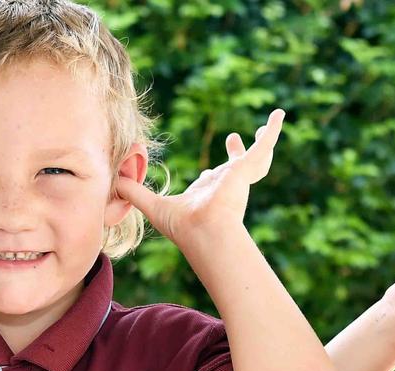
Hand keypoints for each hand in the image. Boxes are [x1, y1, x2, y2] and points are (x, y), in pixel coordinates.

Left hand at [115, 109, 284, 250]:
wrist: (205, 232)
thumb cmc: (183, 227)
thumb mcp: (152, 205)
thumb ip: (134, 192)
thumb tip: (115, 181)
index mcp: (208, 194)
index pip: (211, 182)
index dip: (209, 177)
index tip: (205, 174)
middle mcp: (226, 186)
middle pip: (234, 168)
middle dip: (236, 155)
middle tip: (234, 139)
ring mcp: (239, 178)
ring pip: (257, 158)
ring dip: (263, 143)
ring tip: (270, 127)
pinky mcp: (247, 169)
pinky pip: (265, 146)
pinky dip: (273, 131)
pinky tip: (280, 115)